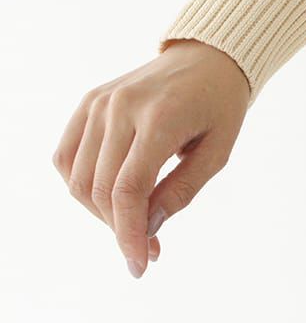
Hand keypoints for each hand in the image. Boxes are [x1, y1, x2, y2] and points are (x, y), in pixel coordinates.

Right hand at [52, 39, 249, 277]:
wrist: (209, 56)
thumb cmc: (220, 105)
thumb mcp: (218, 151)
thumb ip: (182, 190)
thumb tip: (147, 229)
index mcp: (159, 117)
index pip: (128, 189)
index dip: (129, 234)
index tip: (140, 265)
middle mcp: (121, 107)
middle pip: (99, 189)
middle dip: (119, 229)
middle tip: (147, 250)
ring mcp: (99, 102)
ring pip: (77, 177)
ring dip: (99, 212)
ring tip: (133, 222)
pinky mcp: (89, 101)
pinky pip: (67, 155)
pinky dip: (80, 184)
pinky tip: (109, 197)